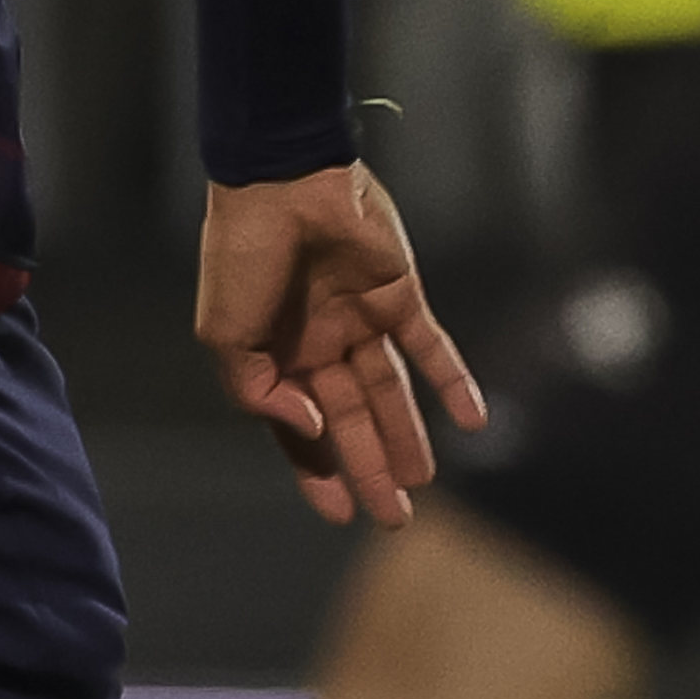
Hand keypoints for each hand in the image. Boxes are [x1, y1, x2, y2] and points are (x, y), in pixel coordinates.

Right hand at [197, 159, 489, 527]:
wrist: (282, 181)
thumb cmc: (242, 254)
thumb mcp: (226, 336)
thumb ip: (260, 392)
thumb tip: (310, 427)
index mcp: (276, 358)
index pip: (301, 429)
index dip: (317, 472)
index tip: (339, 513)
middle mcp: (319, 345)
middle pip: (351, 420)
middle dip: (369, 468)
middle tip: (393, 517)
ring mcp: (360, 320)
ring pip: (390, 392)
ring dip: (408, 437)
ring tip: (422, 482)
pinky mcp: (399, 295)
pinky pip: (430, 347)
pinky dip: (452, 382)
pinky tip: (473, 419)